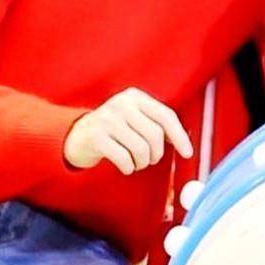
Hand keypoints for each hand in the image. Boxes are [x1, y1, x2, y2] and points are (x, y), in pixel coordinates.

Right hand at [64, 88, 192, 174]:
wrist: (77, 136)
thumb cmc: (114, 130)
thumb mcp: (135, 119)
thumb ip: (157, 125)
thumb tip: (183, 142)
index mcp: (135, 97)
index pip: (166, 116)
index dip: (180, 136)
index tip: (187, 153)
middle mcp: (122, 104)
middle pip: (155, 135)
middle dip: (156, 154)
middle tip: (149, 159)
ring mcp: (107, 119)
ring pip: (141, 150)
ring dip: (142, 163)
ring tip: (136, 162)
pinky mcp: (96, 137)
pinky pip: (124, 159)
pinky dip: (128, 168)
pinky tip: (125, 166)